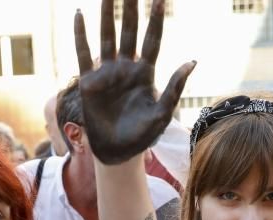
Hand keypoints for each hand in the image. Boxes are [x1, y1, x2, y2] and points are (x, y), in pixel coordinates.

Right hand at [73, 0, 195, 164]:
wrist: (118, 152)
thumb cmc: (143, 136)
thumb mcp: (163, 114)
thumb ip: (174, 88)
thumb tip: (192, 61)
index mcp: (146, 74)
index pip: (151, 40)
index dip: (155, 19)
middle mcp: (126, 68)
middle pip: (128, 31)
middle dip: (130, 9)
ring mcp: (107, 73)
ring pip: (106, 37)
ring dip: (106, 15)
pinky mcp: (89, 82)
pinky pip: (84, 54)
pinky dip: (81, 34)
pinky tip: (80, 15)